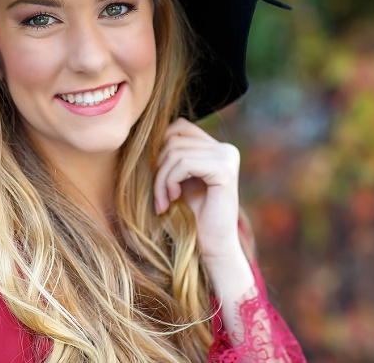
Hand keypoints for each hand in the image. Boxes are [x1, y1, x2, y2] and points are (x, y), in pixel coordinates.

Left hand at [154, 117, 242, 262]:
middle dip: (159, 168)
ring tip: (165, 200)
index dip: (161, 148)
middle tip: (160, 196)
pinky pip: (184, 164)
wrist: (212, 246)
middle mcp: (226, 149)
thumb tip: (146, 133)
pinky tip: (173, 199)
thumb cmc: (192, 216)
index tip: (160, 178)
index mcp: (217, 148)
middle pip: (173, 140)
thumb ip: (171, 156)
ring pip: (175, 152)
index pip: (179, 127)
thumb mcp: (179, 180)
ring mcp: (227, 157)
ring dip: (162, 179)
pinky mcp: (224, 170)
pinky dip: (170, 181)